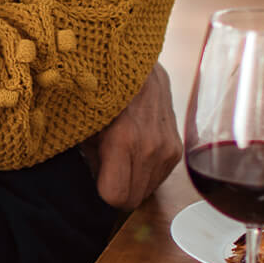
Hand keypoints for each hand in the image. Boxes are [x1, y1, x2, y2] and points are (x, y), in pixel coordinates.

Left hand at [82, 63, 181, 209]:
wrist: (139, 63)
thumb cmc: (103, 87)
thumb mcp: (85, 119)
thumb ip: (89, 156)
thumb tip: (96, 183)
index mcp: (125, 139)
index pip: (117, 197)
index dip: (102, 191)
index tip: (96, 173)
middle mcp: (151, 147)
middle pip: (132, 199)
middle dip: (117, 186)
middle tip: (106, 160)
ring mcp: (168, 148)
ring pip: (146, 190)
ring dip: (132, 178)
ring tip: (121, 149)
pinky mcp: (177, 148)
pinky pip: (158, 177)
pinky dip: (145, 169)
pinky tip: (136, 146)